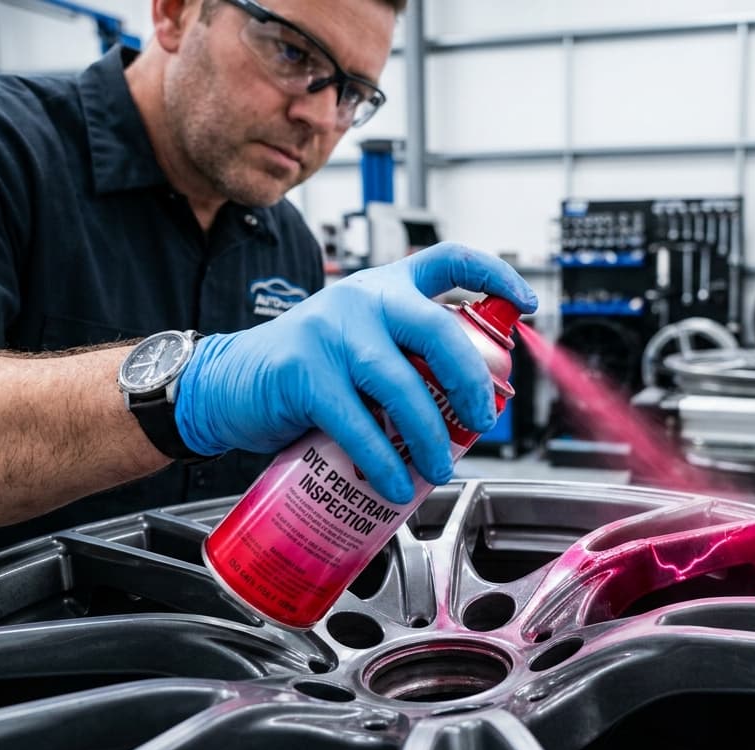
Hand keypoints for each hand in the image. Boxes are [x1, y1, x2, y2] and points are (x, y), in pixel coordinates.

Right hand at [174, 243, 536, 502]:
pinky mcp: (305, 373)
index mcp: (384, 288)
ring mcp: (331, 332)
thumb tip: (467, 407)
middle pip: (438, 329)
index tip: (527, 302)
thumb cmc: (304, 372)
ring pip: (403, 385)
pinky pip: (359, 424)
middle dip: (472, 378)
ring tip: (439, 466)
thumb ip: (406, 359)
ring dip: (431, 435)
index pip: (448, 261)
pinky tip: (395, 483)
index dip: (494, 276)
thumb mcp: (360, 347)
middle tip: (484, 417)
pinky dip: (385, 460)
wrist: (227, 384)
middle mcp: (362, 300)